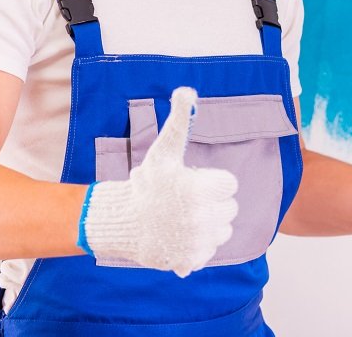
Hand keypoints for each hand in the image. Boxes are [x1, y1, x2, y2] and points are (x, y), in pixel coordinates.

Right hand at [79, 86, 238, 274]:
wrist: (121, 220)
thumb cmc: (146, 182)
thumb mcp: (163, 150)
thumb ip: (179, 120)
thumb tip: (185, 90)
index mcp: (201, 190)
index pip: (230, 184)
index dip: (212, 181)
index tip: (192, 181)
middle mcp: (203, 218)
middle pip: (229, 208)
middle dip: (212, 202)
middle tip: (186, 200)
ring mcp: (198, 242)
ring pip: (223, 230)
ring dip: (209, 223)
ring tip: (184, 216)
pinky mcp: (192, 260)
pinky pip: (211, 250)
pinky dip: (199, 244)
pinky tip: (180, 234)